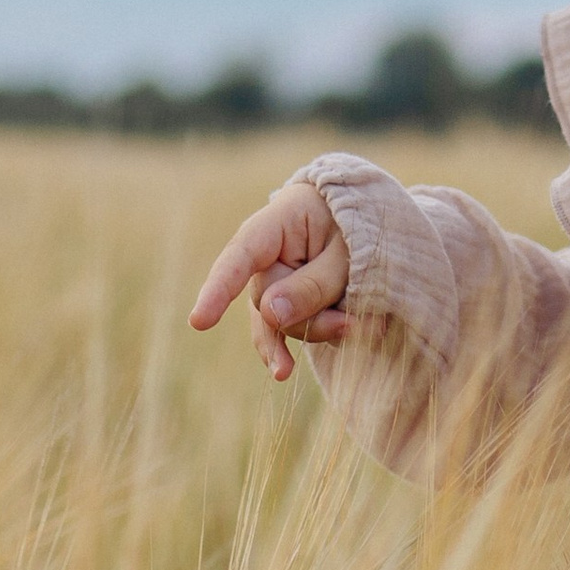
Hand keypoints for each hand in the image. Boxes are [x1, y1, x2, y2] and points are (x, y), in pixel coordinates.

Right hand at [189, 179, 351, 383]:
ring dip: (320, 330)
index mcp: (275, 224)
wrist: (370, 219)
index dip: (219, 290)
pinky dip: (316, 338)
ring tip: (365, 328)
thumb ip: (312, 285)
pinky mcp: (285, 303)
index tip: (199, 322)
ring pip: (279, 323)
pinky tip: (325, 350)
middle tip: (354, 323)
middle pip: (269, 301)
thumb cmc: (357, 226)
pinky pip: (287, 332)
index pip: (240, 258)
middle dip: (311, 318)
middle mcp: (264, 255)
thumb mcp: (346, 253)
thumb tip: (270, 316)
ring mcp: (272, 281)